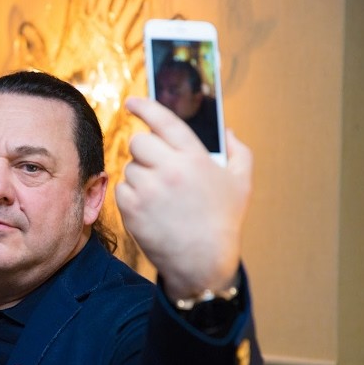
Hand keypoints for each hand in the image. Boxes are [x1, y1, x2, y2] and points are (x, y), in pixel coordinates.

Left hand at [115, 97, 251, 299]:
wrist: (202, 261)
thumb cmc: (223, 221)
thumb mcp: (241, 183)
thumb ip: (238, 151)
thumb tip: (226, 130)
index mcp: (195, 157)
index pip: (164, 120)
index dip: (145, 107)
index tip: (131, 103)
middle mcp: (170, 169)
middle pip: (138, 142)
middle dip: (144, 150)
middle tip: (156, 165)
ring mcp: (149, 189)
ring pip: (130, 167)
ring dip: (140, 176)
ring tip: (160, 195)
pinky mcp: (132, 208)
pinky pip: (122, 189)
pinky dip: (131, 196)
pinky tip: (150, 207)